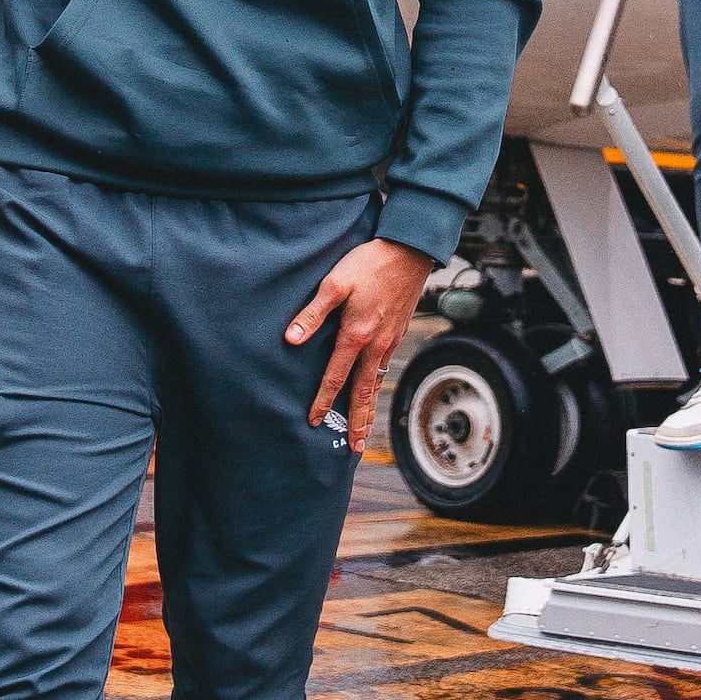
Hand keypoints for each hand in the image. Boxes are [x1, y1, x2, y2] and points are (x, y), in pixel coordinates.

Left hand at [286, 238, 436, 442]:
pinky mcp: (397, 333)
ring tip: (365, 431)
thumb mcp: (334, 283)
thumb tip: (291, 339)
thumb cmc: (368, 263)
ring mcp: (389, 340)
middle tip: (354, 448)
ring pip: (376, 383)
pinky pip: (385, 368)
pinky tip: (374, 390)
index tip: (315, 422)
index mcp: (356, 335)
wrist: (409, 251)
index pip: (336, 377)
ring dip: (370, 409)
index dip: (324, 400)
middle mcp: (375, 345)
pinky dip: (378, 387)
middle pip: (363, 392)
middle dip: (357, 421)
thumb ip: (312, 313)